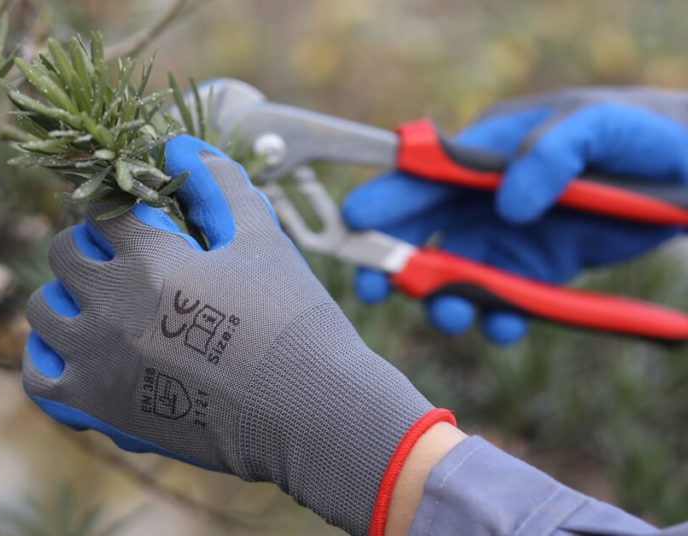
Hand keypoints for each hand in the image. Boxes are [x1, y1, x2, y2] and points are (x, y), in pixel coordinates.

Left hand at [23, 135, 452, 533]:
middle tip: (127, 259)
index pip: (103, 209)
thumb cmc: (292, 321)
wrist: (308, 414)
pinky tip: (81, 352)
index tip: (141, 217)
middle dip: (92, 246)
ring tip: (104, 304)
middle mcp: (110, 306)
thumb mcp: (261, 238)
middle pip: (64, 253)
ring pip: (43, 310)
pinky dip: (51, 359)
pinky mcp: (98, 408)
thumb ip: (218, 185)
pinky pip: (39, 377)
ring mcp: (97, 360)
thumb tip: (180, 144)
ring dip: (67, 298)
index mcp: (149, 259)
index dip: (122, 206)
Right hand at [342, 88, 687, 343]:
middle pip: (422, 229)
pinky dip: (495, 318)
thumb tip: (509, 206)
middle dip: (391, 258)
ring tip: (449, 313)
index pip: (422, 174)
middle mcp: (486, 198)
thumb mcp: (598, 126)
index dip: (385, 196)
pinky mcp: (536, 271)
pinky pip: (502, 301)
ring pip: (454, 273)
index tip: (354, 220)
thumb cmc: (640, 134)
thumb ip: (551, 152)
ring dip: (441, 296)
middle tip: (373, 286)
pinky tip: (502, 324)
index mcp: (487, 153)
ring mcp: (509, 237)